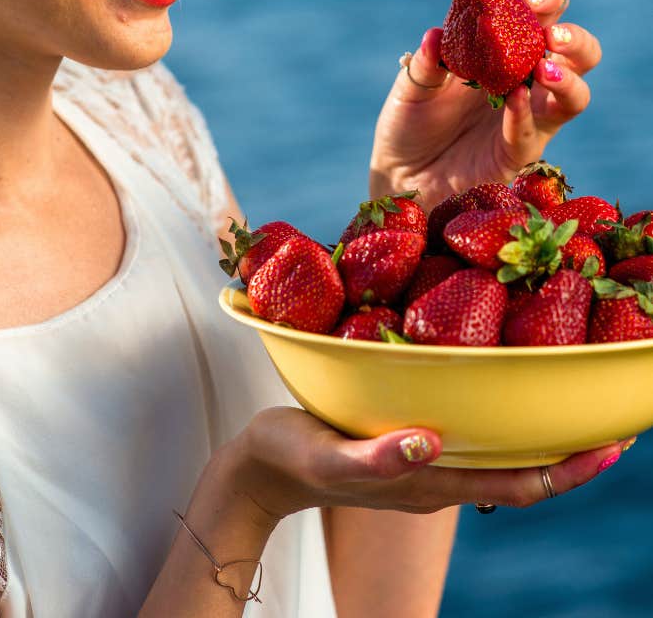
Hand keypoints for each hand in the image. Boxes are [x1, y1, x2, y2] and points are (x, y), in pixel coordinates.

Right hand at [231, 407, 623, 521]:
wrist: (260, 470)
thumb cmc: (291, 458)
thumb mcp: (329, 454)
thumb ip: (378, 456)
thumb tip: (431, 440)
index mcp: (428, 484)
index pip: (517, 487)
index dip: (568, 471)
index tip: (610, 445)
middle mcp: (437, 476)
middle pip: (521, 472)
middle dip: (570, 451)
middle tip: (610, 415)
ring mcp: (423, 462)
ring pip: (498, 454)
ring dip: (539, 432)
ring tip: (569, 395)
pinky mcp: (406, 444)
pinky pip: (469, 436)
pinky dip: (498, 416)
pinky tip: (498, 383)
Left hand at [369, 0, 600, 210]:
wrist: (399, 174)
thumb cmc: (409, 122)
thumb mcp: (410, 88)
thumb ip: (425, 64)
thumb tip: (435, 35)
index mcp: (502, 50)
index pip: (539, 15)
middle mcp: (525, 81)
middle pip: (577, 53)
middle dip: (574, 38)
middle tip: (554, 34)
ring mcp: (528, 118)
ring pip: (575, 96)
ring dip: (567, 78)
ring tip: (545, 68)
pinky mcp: (517, 153)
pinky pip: (531, 133)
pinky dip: (523, 115)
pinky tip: (512, 100)